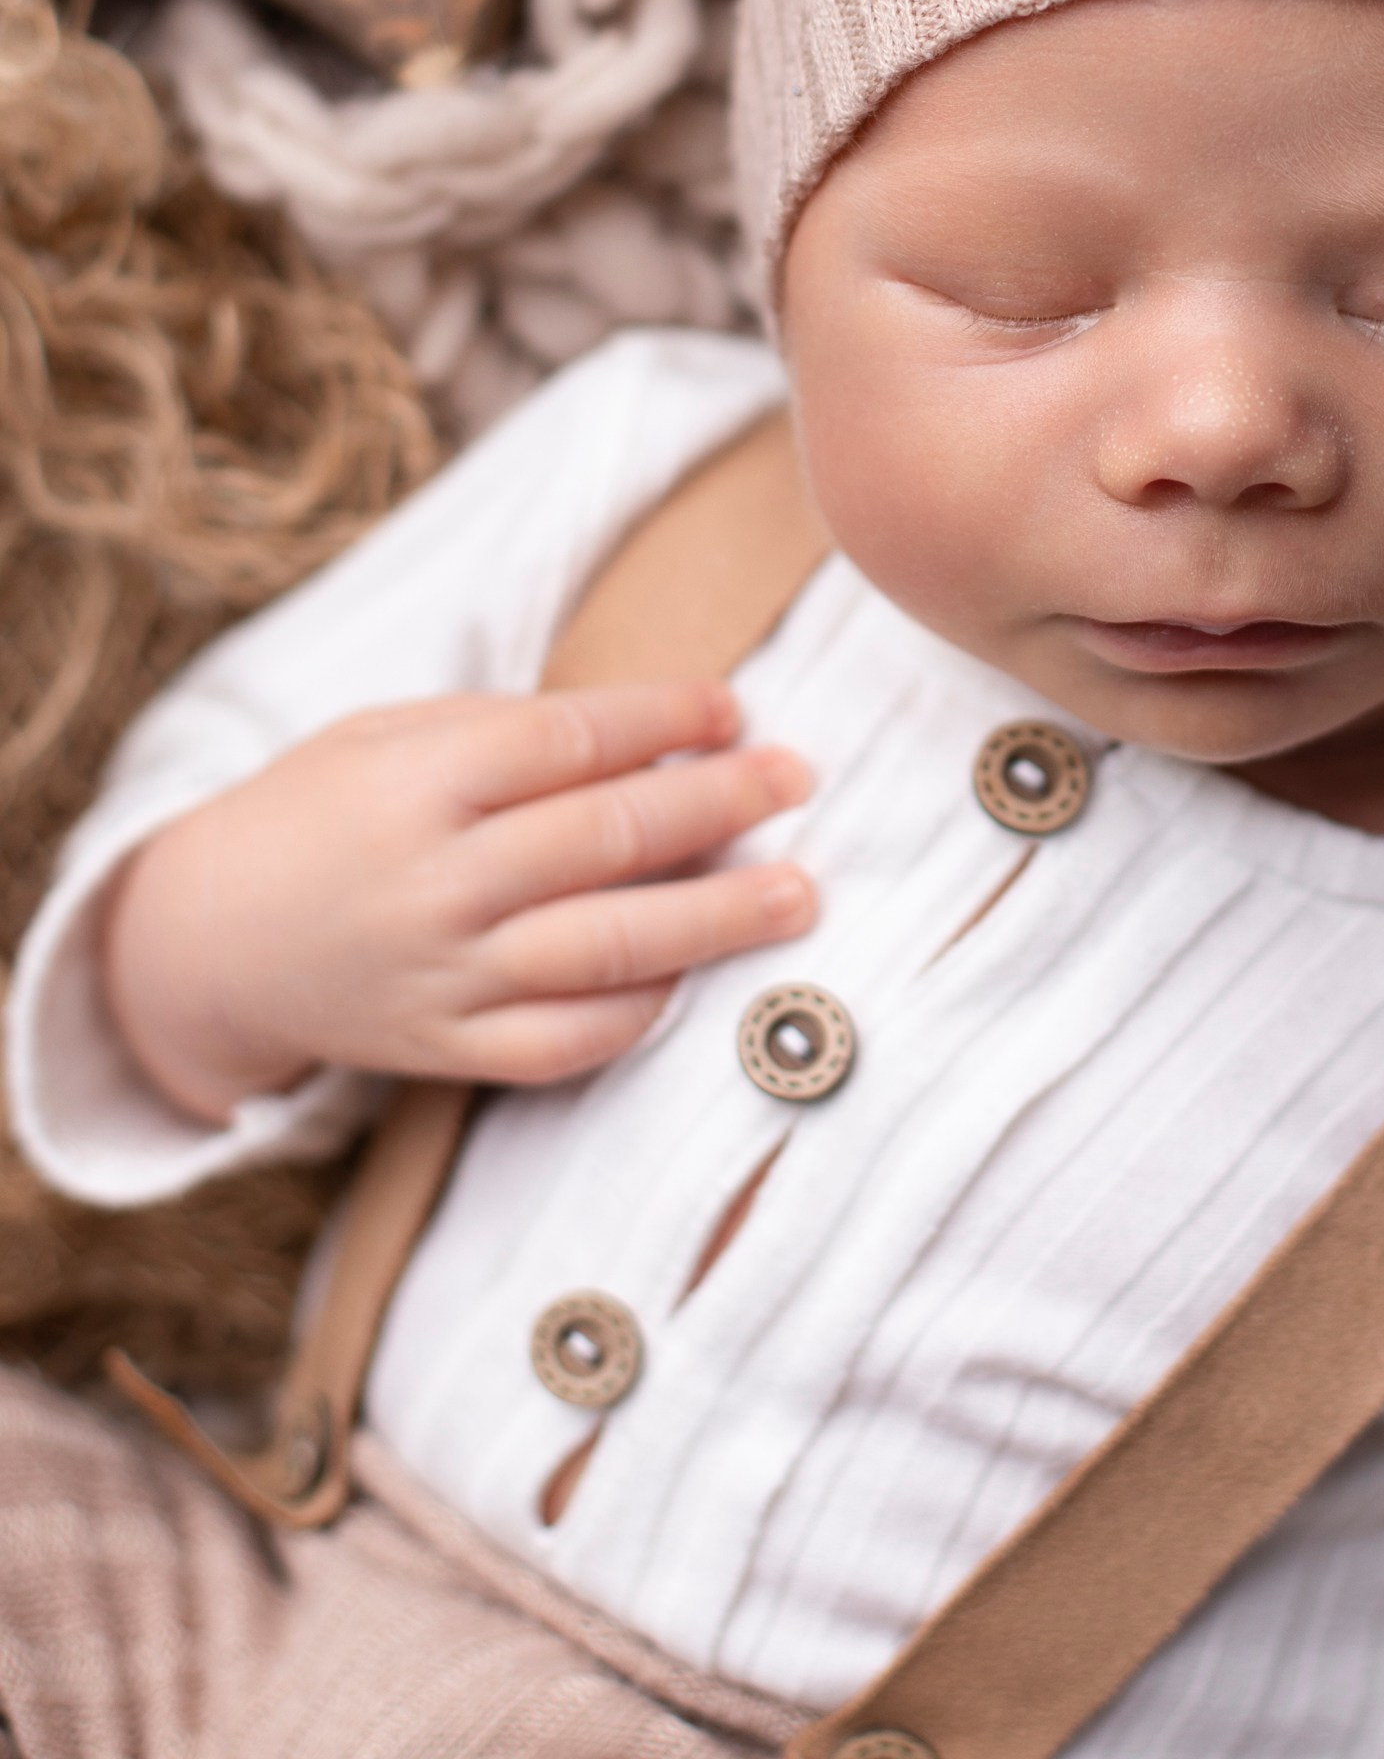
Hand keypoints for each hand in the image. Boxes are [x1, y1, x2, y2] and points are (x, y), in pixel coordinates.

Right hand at [101, 683, 815, 1121]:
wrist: (211, 942)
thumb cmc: (322, 812)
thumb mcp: (387, 734)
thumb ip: (509, 728)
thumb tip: (654, 728)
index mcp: (417, 783)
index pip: (569, 741)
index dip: (664, 719)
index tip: (735, 709)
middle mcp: (435, 881)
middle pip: (605, 838)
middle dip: (718, 804)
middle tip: (798, 780)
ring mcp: (444, 975)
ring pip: (605, 948)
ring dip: (716, 918)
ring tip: (797, 891)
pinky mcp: (448, 1050)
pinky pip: (566, 1040)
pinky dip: (642, 1011)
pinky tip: (700, 977)